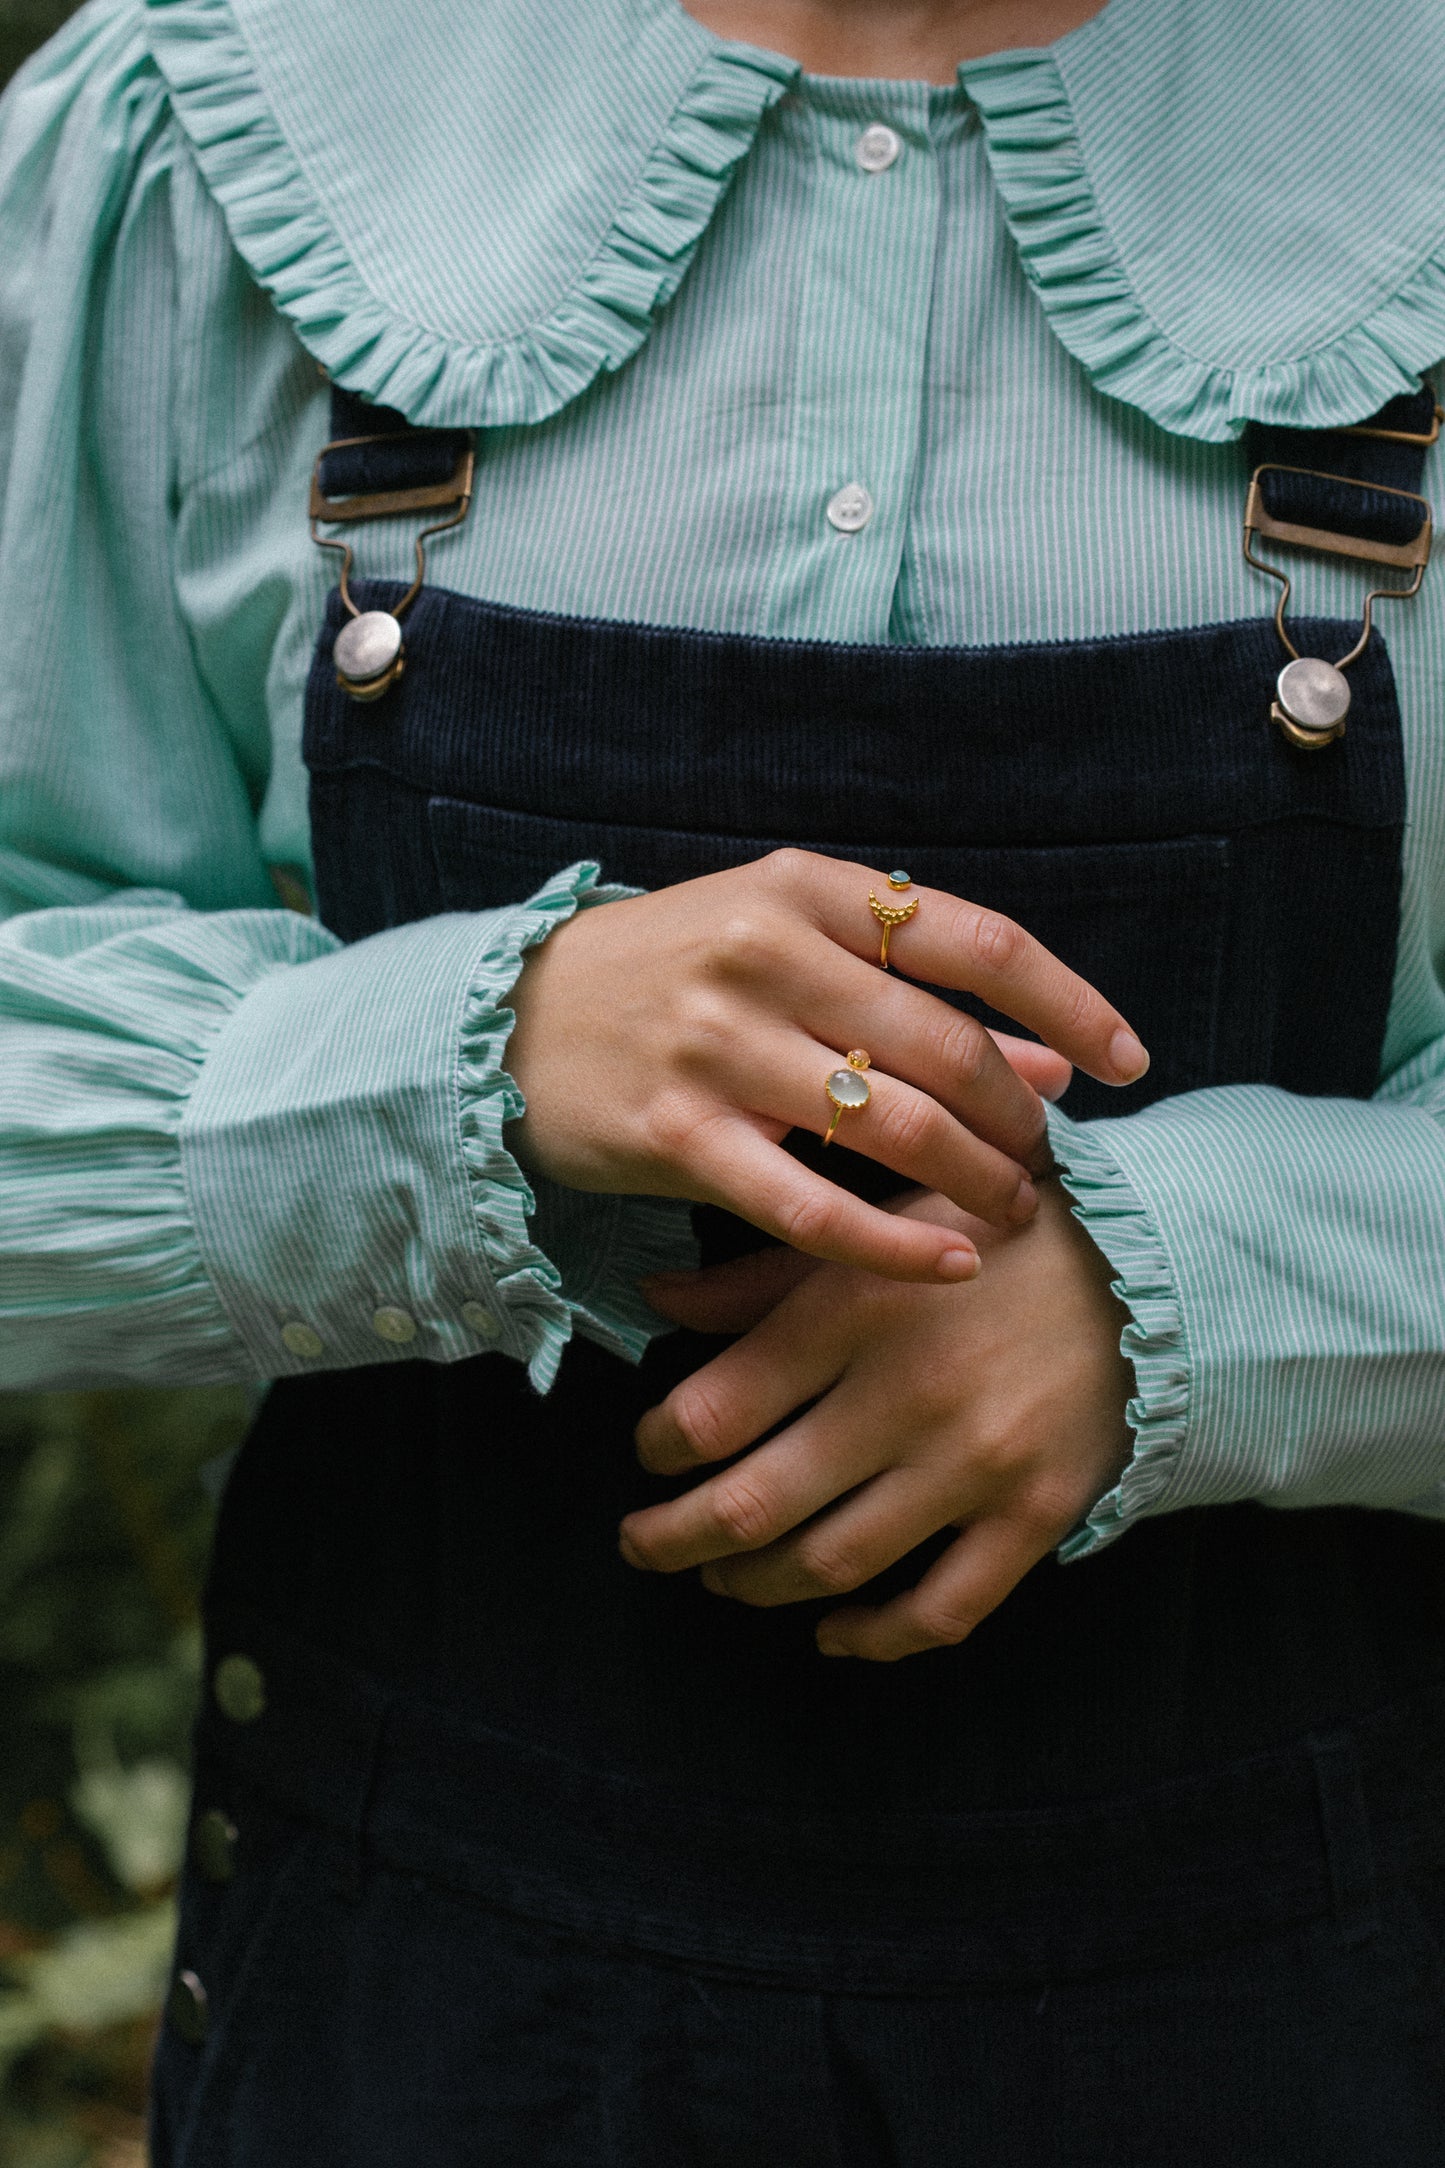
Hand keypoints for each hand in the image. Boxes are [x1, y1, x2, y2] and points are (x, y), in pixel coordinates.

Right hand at [506, 849, 1147, 1283]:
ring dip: (975, 1180)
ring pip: (892, 1124)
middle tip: (1047, 1162)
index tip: (1128, 1060)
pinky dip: (894, 1244)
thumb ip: (915, 997)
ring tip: (1012, 1213)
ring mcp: (718, 1043)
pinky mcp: (677, 1132)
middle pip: (947, 1045)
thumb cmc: (670, 978)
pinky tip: (948, 1266)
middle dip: (1020, 1117)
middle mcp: (766, 953)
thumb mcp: (788, 951)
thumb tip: (1051, 1063)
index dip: (1069, 1004)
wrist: (508, 1023)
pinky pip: (811, 1206)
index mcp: (805, 890)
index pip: (977, 940)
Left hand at [618, 1181, 1133, 1659]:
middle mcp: (905, 1396)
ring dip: (753, 1584)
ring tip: (721, 1575)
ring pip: (828, 1565)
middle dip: (672, 1536)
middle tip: (642, 1541)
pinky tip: (831, 1631)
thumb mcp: (876, 1231)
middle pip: (750, 1505)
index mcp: (854, 1312)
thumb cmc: (992, 1239)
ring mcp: (973, 1465)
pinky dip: (873, 1638)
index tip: (648, 1450)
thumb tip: (657, 1296)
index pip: (712, 1410)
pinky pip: (939, 1609)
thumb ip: (762, 1275)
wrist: (1153, 1266)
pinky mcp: (1033, 1515)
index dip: (658, 1446)